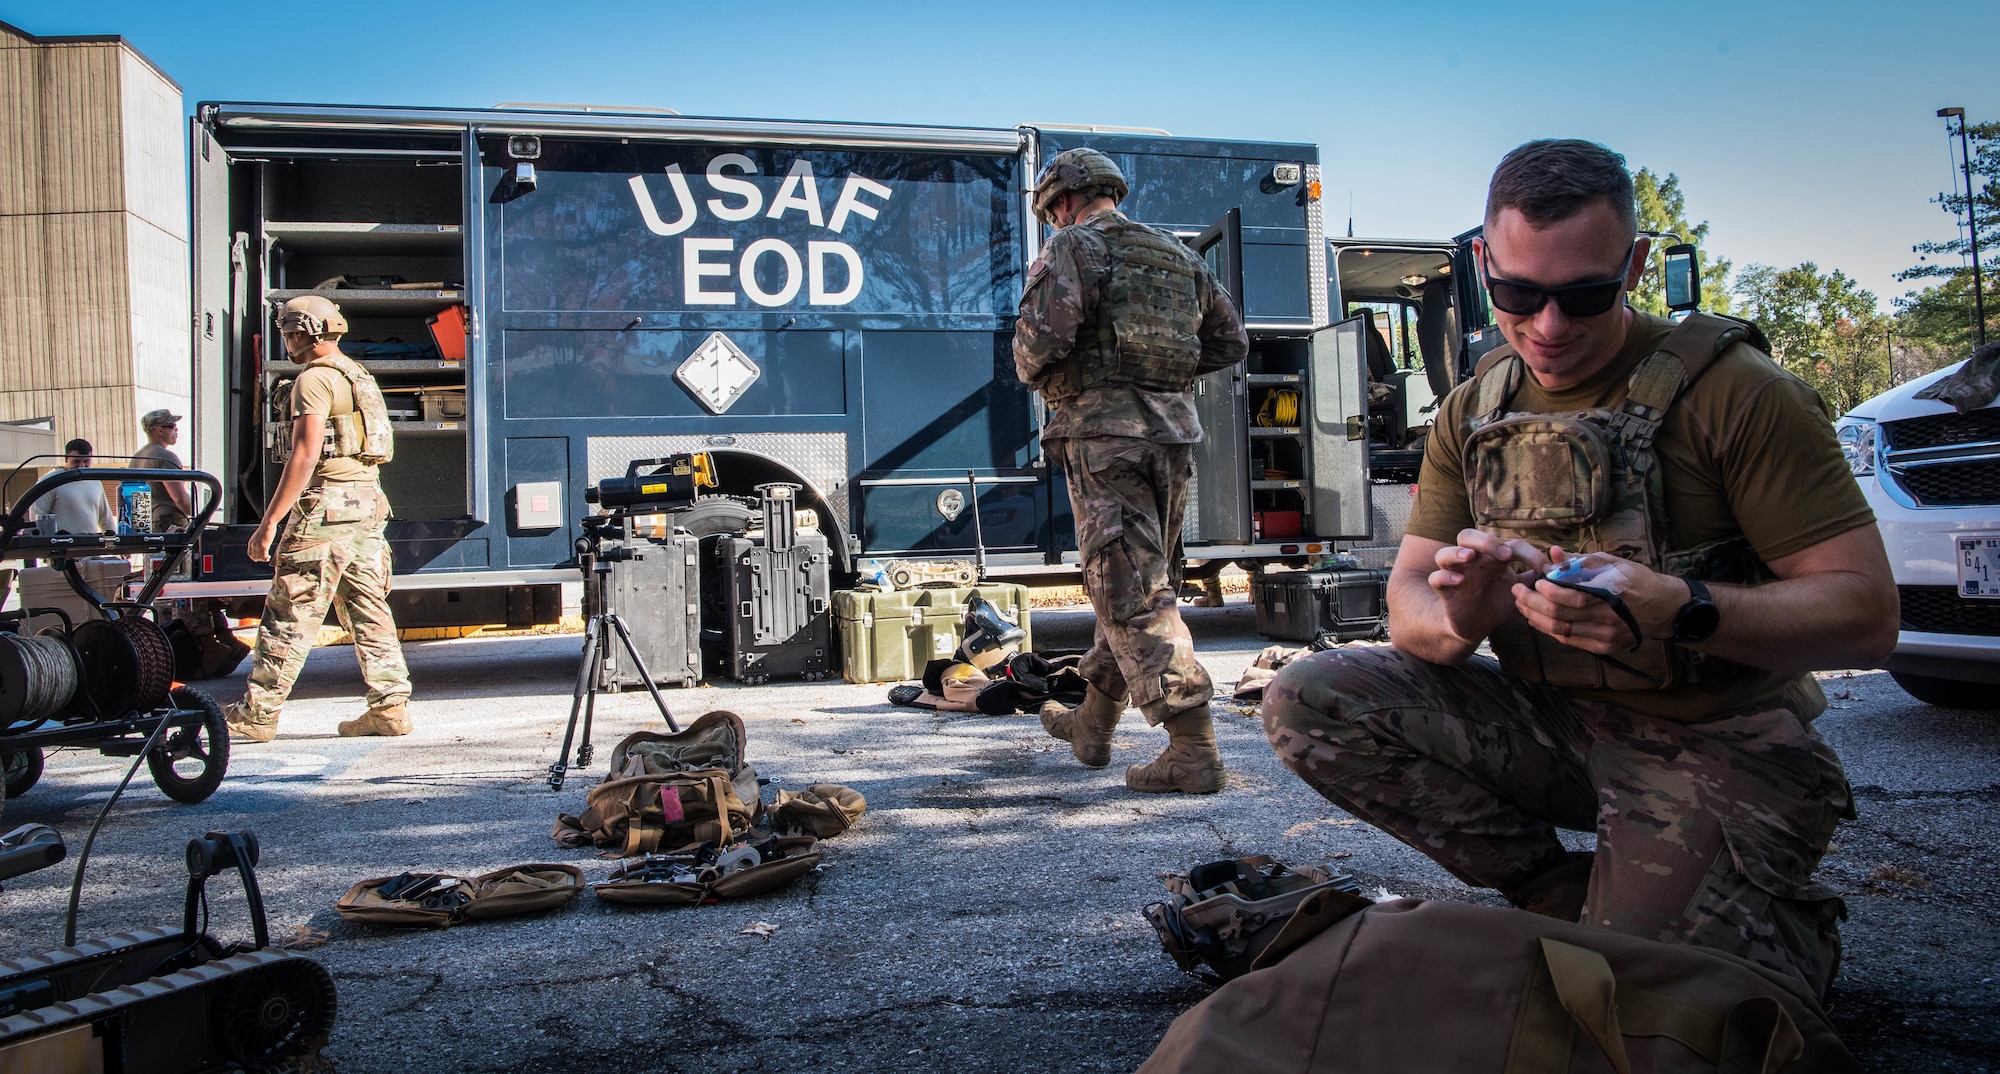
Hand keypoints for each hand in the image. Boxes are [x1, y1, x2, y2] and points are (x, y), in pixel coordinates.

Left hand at [247, 521, 277, 562]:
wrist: (267, 524)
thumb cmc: (265, 529)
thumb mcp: (258, 536)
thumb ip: (257, 541)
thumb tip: (260, 545)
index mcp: (251, 542)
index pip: (250, 554)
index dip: (254, 558)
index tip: (258, 559)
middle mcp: (253, 544)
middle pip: (255, 556)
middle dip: (260, 559)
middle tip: (265, 559)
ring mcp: (258, 545)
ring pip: (260, 557)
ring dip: (263, 559)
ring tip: (267, 558)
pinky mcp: (264, 545)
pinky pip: (264, 555)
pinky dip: (266, 558)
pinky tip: (269, 557)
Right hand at [1430, 529, 1546, 643]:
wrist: (1476, 628)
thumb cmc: (1497, 604)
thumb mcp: (1521, 592)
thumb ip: (1536, 579)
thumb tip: (1561, 568)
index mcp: (1493, 558)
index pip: (1509, 544)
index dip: (1528, 553)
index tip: (1545, 568)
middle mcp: (1472, 561)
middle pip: (1469, 536)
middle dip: (1486, 541)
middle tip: (1505, 555)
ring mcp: (1455, 574)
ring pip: (1445, 553)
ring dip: (1457, 552)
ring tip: (1470, 558)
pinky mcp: (1444, 591)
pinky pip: (1436, 579)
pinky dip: (1445, 577)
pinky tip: (1458, 582)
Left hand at [1511, 546, 1678, 651]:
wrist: (1663, 608)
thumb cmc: (1637, 580)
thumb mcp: (1613, 563)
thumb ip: (1581, 561)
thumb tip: (1553, 553)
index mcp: (1612, 594)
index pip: (1572, 597)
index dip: (1549, 591)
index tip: (1535, 581)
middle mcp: (1608, 618)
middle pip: (1561, 616)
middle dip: (1533, 604)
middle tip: (1518, 592)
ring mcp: (1606, 635)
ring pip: (1561, 631)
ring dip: (1536, 618)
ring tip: (1522, 605)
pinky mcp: (1604, 647)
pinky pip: (1570, 640)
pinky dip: (1550, 630)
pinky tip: (1538, 619)